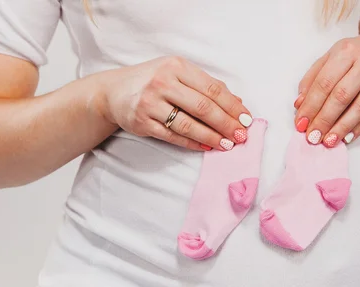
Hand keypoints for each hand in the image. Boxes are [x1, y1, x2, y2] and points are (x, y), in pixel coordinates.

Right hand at [96, 56, 251, 150]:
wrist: (113, 92)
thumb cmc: (151, 81)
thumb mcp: (177, 73)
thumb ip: (205, 86)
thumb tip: (237, 103)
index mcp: (176, 66)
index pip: (212, 88)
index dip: (232, 106)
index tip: (246, 119)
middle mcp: (162, 82)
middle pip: (203, 107)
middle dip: (226, 123)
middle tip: (240, 136)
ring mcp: (150, 103)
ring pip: (188, 124)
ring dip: (211, 137)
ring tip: (227, 145)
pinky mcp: (142, 122)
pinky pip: (173, 135)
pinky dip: (192, 142)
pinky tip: (206, 146)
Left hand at [294, 31, 359, 146]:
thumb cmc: (354, 57)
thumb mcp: (331, 59)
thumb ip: (312, 79)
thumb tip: (299, 104)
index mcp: (346, 51)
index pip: (324, 83)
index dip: (311, 106)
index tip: (300, 124)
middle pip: (341, 95)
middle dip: (324, 119)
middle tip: (312, 137)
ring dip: (342, 127)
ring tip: (328, 141)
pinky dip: (359, 127)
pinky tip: (347, 138)